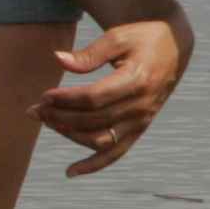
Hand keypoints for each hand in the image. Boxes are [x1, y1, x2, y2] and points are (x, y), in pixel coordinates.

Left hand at [34, 11, 194, 176]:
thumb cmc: (142, 38)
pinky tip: (70, 171)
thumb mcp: (118, 37)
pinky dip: (94, 165)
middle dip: (60, 116)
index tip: (44, 95)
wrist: (173, 48)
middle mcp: (140, 106)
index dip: (66, 100)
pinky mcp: (139, 128)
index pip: (94, 98)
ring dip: (69, 134)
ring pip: (100, 139)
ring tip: (47, 122)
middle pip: (93, 120)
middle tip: (36, 109)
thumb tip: (58, 60)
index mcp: (137, 81)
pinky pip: (116, 153)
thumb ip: (89, 54)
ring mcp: (141, 121)